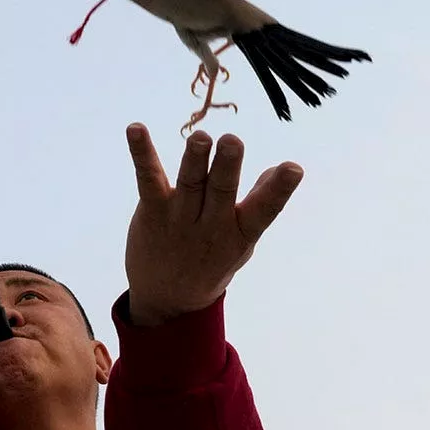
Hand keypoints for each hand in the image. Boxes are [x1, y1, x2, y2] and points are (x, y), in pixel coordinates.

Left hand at [123, 124, 304, 325]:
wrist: (167, 300)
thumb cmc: (211, 262)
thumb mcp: (242, 242)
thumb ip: (259, 204)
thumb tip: (283, 169)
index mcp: (239, 233)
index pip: (263, 210)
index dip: (279, 189)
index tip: (293, 168)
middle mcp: (211, 225)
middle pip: (221, 191)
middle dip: (227, 166)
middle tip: (232, 142)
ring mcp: (180, 218)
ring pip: (189, 184)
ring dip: (194, 159)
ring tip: (199, 138)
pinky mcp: (153, 210)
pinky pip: (148, 178)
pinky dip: (142, 152)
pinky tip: (135, 129)